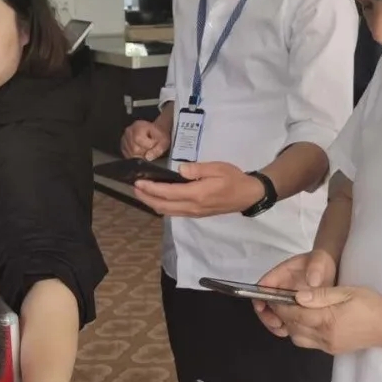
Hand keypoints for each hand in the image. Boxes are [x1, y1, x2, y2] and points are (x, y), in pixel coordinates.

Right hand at [121, 119, 170, 160]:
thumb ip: (158, 149)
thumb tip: (148, 157)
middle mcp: (129, 131)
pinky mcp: (123, 145)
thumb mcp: (164, 141)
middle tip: (151, 147)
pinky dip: (136, 156)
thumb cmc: (159, 135)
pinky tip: (141, 151)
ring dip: (141, 155)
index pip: (139, 140)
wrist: (156, 133)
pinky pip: (128, 155)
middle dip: (145, 152)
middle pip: (134, 149)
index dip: (149, 146)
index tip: (155, 143)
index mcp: (138, 126)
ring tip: (146, 148)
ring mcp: (124, 138)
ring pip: (131, 154)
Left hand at [134, 161, 264, 216]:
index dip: (151, 189)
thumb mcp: (218, 167)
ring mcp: (194, 212)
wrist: (248, 195)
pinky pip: (174, 212)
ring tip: (141, 193)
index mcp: (197, 194)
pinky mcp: (196, 214)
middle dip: (146, 197)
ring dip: (152, 203)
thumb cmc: (234, 178)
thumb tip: (180, 169)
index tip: (138, 182)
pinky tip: (157, 200)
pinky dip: (162, 207)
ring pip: (167, 212)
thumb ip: (198, 169)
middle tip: (134, 188)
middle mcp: (193, 206)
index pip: (168, 193)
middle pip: (163, 205)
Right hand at [254, 251, 336, 336]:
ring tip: (285, 330)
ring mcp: (287, 299)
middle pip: (265, 302)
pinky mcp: (295, 309)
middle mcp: (280, 288)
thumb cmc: (322, 261)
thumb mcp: (320, 260)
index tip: (262, 308)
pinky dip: (288, 327)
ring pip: (274, 314)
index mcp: (281, 274)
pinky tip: (294, 331)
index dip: (259, 296)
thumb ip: (316, 268)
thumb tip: (312, 282)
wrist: (331, 268)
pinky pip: (286, 319)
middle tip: (277, 324)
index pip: (264, 285)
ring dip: (276, 324)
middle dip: (268, 315)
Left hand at [259, 284, 381, 355]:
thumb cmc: (370, 304)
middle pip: (292, 326)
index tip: (273, 295)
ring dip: (289, 324)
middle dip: (281, 314)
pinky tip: (303, 320)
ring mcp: (326, 346)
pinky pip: (307, 342)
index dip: (280, 305)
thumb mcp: (347, 292)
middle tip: (277, 300)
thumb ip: (322, 295)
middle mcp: (324, 336)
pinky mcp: (330, 350)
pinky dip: (299, 331)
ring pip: (296, 337)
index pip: (295, 313)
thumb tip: (298, 296)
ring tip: (290, 310)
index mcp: (327, 320)